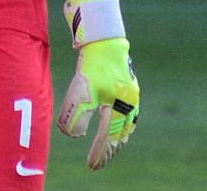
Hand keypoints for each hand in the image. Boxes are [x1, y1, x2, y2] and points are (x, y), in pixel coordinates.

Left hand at [56, 37, 139, 168]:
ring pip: (127, 127)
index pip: (108, 136)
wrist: (104, 41)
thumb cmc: (92, 66)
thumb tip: (74, 136)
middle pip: (120, 136)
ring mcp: (132, 97)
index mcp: (119, 106)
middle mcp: (129, 104)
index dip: (99, 152)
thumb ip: (75, 115)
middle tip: (97, 163)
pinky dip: (121, 128)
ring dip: (116, 142)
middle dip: (109, 151)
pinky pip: (129, 117)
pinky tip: (114, 129)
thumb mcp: (80, 91)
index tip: (91, 165)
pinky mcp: (130, 89)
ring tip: (107, 151)